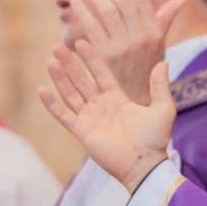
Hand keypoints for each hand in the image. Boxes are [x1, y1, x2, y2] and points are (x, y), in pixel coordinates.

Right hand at [39, 41, 173, 191]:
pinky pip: (63, 115)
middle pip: (82, 81)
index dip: (92, 58)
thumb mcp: (163, 108)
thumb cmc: (156, 139)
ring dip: (60, 78)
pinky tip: (42, 89)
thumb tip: (163, 62)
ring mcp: (90, 119)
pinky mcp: (82, 132)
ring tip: (51, 61)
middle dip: (71, 64)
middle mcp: (101, 107)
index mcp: (118, 99)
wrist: (145, 163)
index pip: (101, 73)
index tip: (81, 42)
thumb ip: (160, 86)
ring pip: (70, 94)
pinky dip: (52, 104)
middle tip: (58, 47)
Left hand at [67, 0, 183, 104]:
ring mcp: (123, 46)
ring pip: (107, 10)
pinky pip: (92, 26)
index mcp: (155, 33)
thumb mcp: (159, 47)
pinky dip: (83, 11)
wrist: (134, 102)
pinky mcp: (105, 55)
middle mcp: (141, 38)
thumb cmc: (145, 72)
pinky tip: (76, 3)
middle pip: (123, 1)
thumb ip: (165, 20)